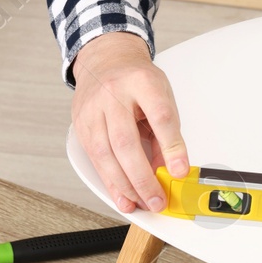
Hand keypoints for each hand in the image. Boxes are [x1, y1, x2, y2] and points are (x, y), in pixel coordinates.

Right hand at [70, 32, 189, 212]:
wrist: (106, 60)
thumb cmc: (137, 80)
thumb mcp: (161, 95)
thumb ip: (166, 130)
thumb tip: (170, 168)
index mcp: (142, 81)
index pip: (160, 115)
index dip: (171, 146)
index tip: (180, 170)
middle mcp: (114, 94)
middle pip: (126, 141)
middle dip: (142, 177)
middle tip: (157, 199)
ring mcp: (93, 109)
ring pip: (105, 154)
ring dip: (124, 185)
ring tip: (142, 203)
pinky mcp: (81, 125)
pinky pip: (94, 159)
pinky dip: (110, 183)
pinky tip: (122, 197)